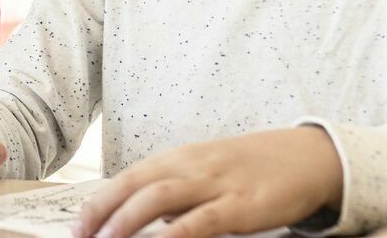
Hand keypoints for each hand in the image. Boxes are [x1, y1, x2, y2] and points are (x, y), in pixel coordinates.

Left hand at [75, 127, 343, 237]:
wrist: (307, 157)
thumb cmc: (252, 169)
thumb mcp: (207, 172)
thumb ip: (175, 191)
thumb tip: (138, 217)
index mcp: (179, 159)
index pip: (127, 178)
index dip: (98, 203)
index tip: (78, 227)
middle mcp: (191, 166)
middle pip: (135, 185)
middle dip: (102, 213)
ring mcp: (216, 184)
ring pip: (159, 198)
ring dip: (127, 221)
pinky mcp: (241, 205)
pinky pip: (202, 220)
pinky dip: (175, 234)